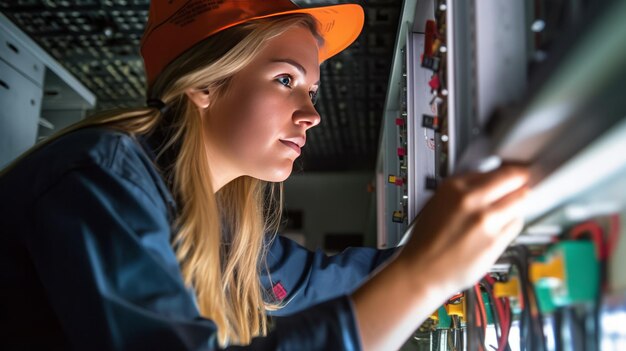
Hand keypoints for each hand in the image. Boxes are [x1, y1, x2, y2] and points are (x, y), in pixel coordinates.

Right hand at [352, 165, 528, 350]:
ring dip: (517, 204)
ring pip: (521, 202)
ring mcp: (486, 221)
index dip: (508, 173)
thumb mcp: (438, 202)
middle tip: (521, 186)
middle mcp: (471, 201)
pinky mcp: (495, 242)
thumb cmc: (427, 240)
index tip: (512, 174)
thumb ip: (465, 189)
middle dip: (520, 183)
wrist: (421, 270)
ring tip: (507, 210)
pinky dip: (512, 224)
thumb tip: (490, 181)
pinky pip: (516, 225)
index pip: (497, 170)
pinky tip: (499, 228)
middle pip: (516, 180)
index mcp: (455, 187)